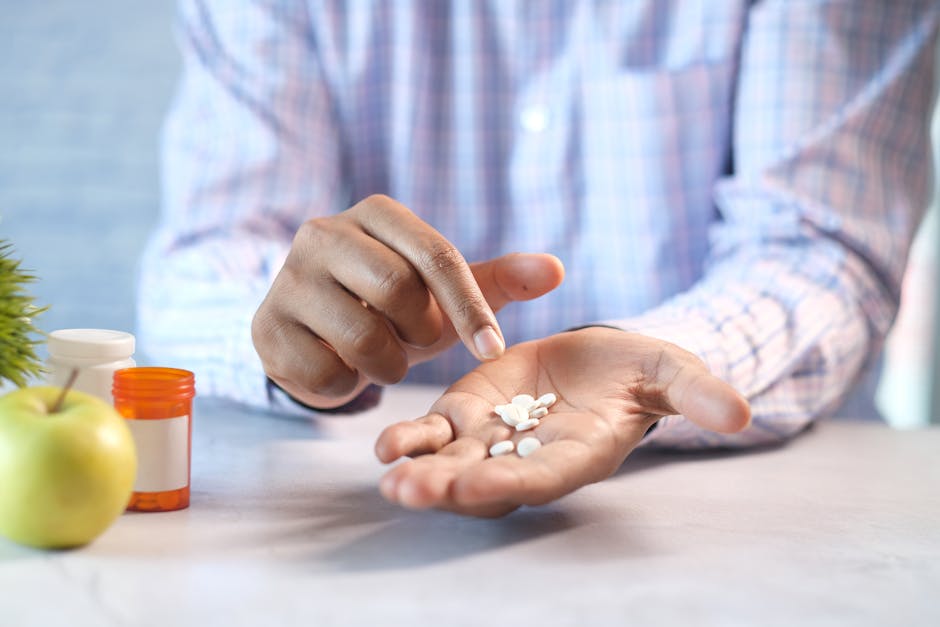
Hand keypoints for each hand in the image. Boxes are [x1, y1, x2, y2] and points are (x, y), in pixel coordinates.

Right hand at [252, 194, 564, 408]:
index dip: (471, 308)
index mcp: (375, 213)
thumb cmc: (393, 306)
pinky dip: (348, 385)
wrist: (318, 331)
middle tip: (414, 341)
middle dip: (421, 333)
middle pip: (397, 293)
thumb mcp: (447, 291)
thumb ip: (500, 279)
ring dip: (388, 364)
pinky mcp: (266, 327)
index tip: (494, 351)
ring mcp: (287, 279)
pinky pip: (326, 372)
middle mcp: (323, 232)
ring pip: (362, 337)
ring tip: (382, 355)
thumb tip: (556, 270)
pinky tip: (343, 367)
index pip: (436, 255)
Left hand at [375, 327, 750, 516]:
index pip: (545, 478)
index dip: (515, 483)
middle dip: (451, 490)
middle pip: (486, 483)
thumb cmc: (640, 371)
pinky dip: (411, 440)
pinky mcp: (467, 412)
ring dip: (420, 472)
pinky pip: (434, 433)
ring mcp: (493, 439)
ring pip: (451, 464)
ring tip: (391, 478)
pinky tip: (384, 445)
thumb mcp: (670, 371)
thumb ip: (695, 394)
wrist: (599, 360)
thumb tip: (742, 414)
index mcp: (578, 454)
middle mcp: (529, 457)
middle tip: (413, 491)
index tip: (482, 486)